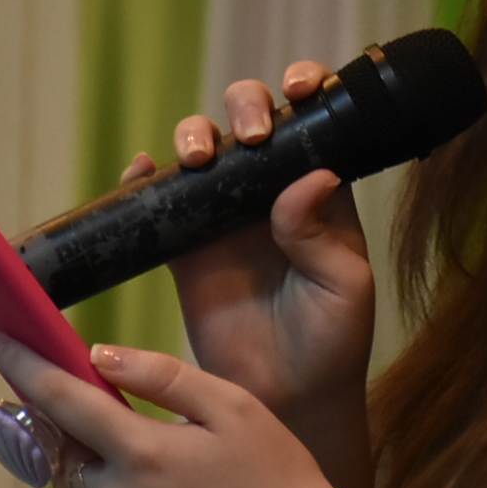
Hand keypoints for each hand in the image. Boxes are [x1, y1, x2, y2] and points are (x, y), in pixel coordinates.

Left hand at [0, 332, 416, 487]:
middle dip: (79, 432)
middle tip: (123, 425)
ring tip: (167, 480)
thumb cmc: (276, 477)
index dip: (22, 364)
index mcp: (141, 452)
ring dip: (103, 478)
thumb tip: (98, 356)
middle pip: (67, 452)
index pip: (61, 398)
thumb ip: (162, 377)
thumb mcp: (233, 408)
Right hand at [141, 63, 377, 487]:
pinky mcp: (183, 247)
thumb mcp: (344, 288)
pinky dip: (143, 177)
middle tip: (249, 138)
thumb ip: (322, 234)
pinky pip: (157, 199)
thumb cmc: (331, 342)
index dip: (305, 88)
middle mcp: (270, 191)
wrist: (285, 400)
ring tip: (196, 160)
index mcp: (319, 190)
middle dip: (244, 106)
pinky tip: (142, 172)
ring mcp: (223, 215)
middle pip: (249, 120)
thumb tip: (310, 177)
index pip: (313, 120)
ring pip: (202, 149)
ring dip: (194, 135)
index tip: (299, 89)